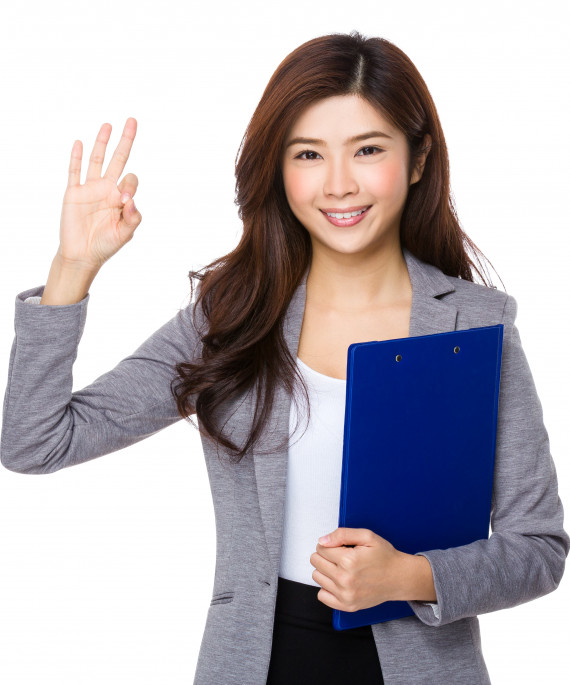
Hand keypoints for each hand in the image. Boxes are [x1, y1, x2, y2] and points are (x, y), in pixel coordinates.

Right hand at [58, 117, 141, 270]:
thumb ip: (132, 218)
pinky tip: (79, 143)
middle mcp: (107, 189)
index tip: (123, 200)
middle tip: (133, 121)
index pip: (130, 181)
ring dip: (102, 142)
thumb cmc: (105, 245)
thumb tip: (130, 199)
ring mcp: (90, 189)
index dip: (130, 186)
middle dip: (126, 141)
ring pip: (97, 160)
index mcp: (121, 198)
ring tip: (108, 125)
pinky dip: (76, 157)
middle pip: (118, 159)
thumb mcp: (124, 234)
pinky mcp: (73, 193)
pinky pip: (74, 172)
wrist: (82, 255)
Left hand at [310, 528, 406, 611]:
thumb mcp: (367, 536)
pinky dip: (327, 587)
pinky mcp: (347, 606)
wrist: (399, 578)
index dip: (329, 544)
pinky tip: (338, 581)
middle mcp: (345, 579)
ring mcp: (345, 595)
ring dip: (325, 570)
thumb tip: (322, 541)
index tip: (339, 547)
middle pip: (316, 562)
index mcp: (348, 560)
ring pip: (317, 577)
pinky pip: (322, 596)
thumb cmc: (385, 556)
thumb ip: (342, 534)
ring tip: (341, 568)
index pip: (321, 548)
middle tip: (340, 556)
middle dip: (325, 555)